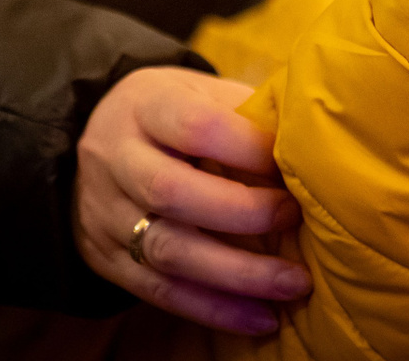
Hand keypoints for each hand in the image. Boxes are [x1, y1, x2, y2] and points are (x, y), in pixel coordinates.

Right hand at [75, 67, 309, 333]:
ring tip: (292, 283)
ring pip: (167, 249)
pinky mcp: (108, 260)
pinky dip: (213, 309)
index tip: (289, 162)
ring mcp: (106, 213)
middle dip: (243, 213)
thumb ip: (246, 112)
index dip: (247, 146)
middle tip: (296, 219)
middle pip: (171, 191)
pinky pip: (160, 291)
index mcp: (145, 105)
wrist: (97, 139)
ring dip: (237, 273)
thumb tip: (311, 142)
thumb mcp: (200, 92)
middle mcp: (117, 159)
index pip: (194, 125)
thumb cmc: (173, 113)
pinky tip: (260, 317)